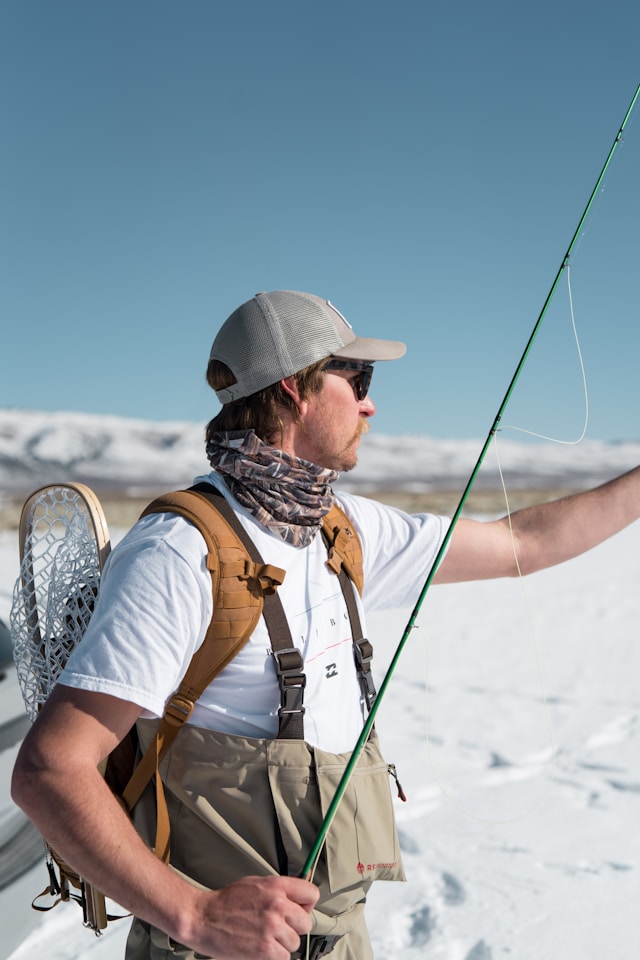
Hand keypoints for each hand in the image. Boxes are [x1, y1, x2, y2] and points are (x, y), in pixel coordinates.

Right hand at [179, 874, 318, 959]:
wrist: (203, 918)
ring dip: (283, 943)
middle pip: (306, 922)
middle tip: (280, 926)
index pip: (312, 894)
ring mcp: (272, 928)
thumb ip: (279, 889)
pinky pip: (284, 957)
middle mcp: (277, 905)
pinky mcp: (265, 949)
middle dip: (295, 926)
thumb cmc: (226, 902)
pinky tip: (262, 946)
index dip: (306, 904)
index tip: (300, 909)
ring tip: (265, 936)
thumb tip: (299, 895)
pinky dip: (275, 955)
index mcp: (276, 886)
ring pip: (295, 942)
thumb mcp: (256, 884)